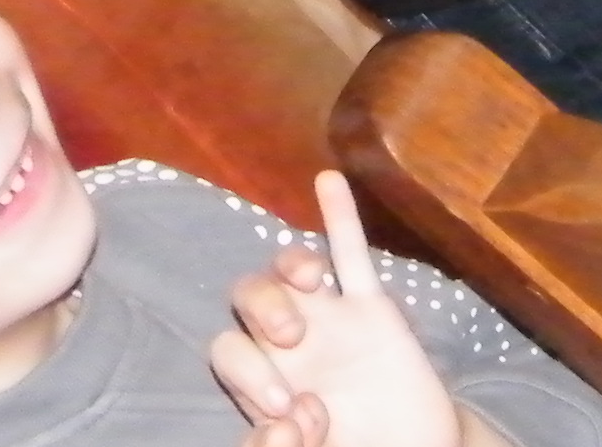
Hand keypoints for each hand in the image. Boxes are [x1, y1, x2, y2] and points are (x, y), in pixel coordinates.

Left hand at [211, 173, 474, 446]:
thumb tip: (281, 427)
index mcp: (261, 379)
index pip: (230, 353)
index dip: (248, 372)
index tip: (287, 410)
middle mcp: (285, 343)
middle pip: (248, 297)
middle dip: (262, 313)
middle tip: (292, 347)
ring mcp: (327, 319)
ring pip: (290, 269)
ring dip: (289, 269)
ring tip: (308, 286)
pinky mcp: (371, 308)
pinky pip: (351, 254)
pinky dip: (340, 218)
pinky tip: (328, 180)